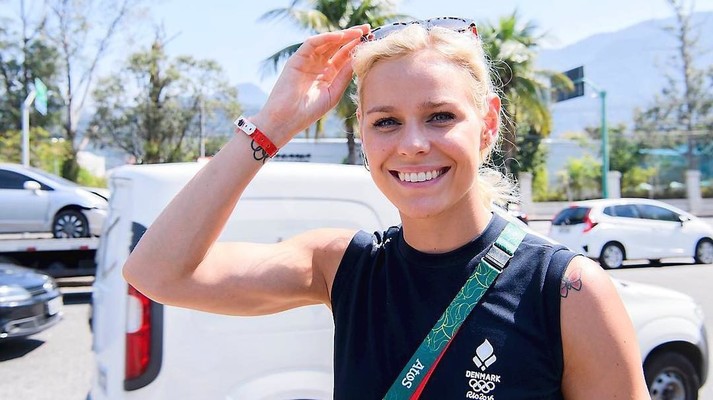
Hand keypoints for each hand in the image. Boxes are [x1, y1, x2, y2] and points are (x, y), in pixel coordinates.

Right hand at [251, 25, 369, 145]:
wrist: (287, 119)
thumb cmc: (309, 111)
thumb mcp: (333, 92)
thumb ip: (345, 76)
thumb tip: (358, 59)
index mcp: (328, 73)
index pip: (344, 55)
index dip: (357, 47)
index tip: (372, 41)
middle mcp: (318, 64)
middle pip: (337, 45)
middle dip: (352, 36)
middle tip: (368, 28)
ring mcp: (307, 60)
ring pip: (326, 41)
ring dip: (342, 35)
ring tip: (358, 32)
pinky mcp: (297, 58)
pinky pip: (312, 43)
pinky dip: (326, 38)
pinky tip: (340, 36)